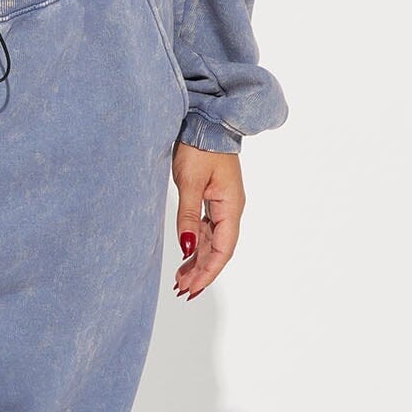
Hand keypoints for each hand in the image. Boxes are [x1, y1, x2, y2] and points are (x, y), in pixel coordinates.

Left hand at [171, 143, 243, 297]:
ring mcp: (222, 203)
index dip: (209, 271)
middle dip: (201, 271)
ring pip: (211, 240)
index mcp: (231, 206)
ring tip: (180, 279)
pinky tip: (185, 254)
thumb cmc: (200, 146)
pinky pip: (206, 228)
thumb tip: (186, 247)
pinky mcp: (212, 198)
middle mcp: (230, 208)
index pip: (223, 249)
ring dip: (197, 260)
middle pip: (218, 248)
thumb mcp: (190, 182)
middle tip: (181, 289)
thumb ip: (188, 216)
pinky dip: (195, 243)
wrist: (207, 122)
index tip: (193, 288)